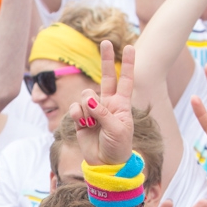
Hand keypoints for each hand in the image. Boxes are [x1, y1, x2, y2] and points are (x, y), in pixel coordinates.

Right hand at [65, 41, 133, 164]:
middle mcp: (107, 104)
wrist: (106, 164)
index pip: (126, 80)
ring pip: (86, 96)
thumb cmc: (118, 146)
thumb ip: (103, 112)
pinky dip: (78, 114)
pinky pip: (76, 108)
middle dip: (106, 59)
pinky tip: (82, 122)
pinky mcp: (81, 119)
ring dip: (87, 107)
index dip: (128, 64)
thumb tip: (88, 98)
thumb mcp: (117, 128)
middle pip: (106, 76)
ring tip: (92, 122)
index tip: (130, 47)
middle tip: (105, 42)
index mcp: (121, 104)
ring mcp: (94, 110)